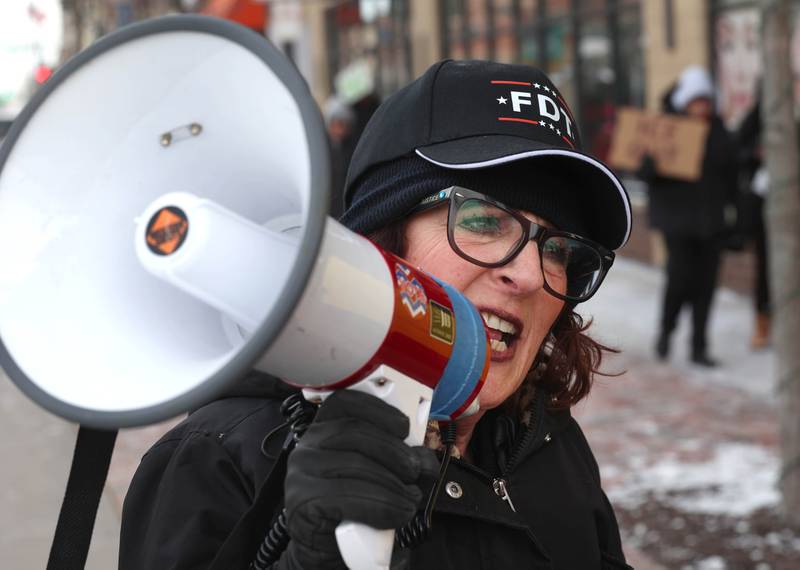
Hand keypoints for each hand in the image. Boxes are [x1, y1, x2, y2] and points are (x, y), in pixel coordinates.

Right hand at [276, 390, 438, 568]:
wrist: (327, 553)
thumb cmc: (353, 511)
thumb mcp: (378, 478)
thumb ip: (398, 461)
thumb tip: (423, 458)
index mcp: (322, 433)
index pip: (345, 404)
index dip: (378, 409)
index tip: (404, 426)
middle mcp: (306, 448)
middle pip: (356, 433)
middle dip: (396, 453)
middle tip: (416, 473)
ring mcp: (300, 474)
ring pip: (357, 464)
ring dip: (394, 484)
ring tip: (410, 499)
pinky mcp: (303, 502)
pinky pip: (350, 497)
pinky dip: (383, 506)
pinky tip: (397, 514)